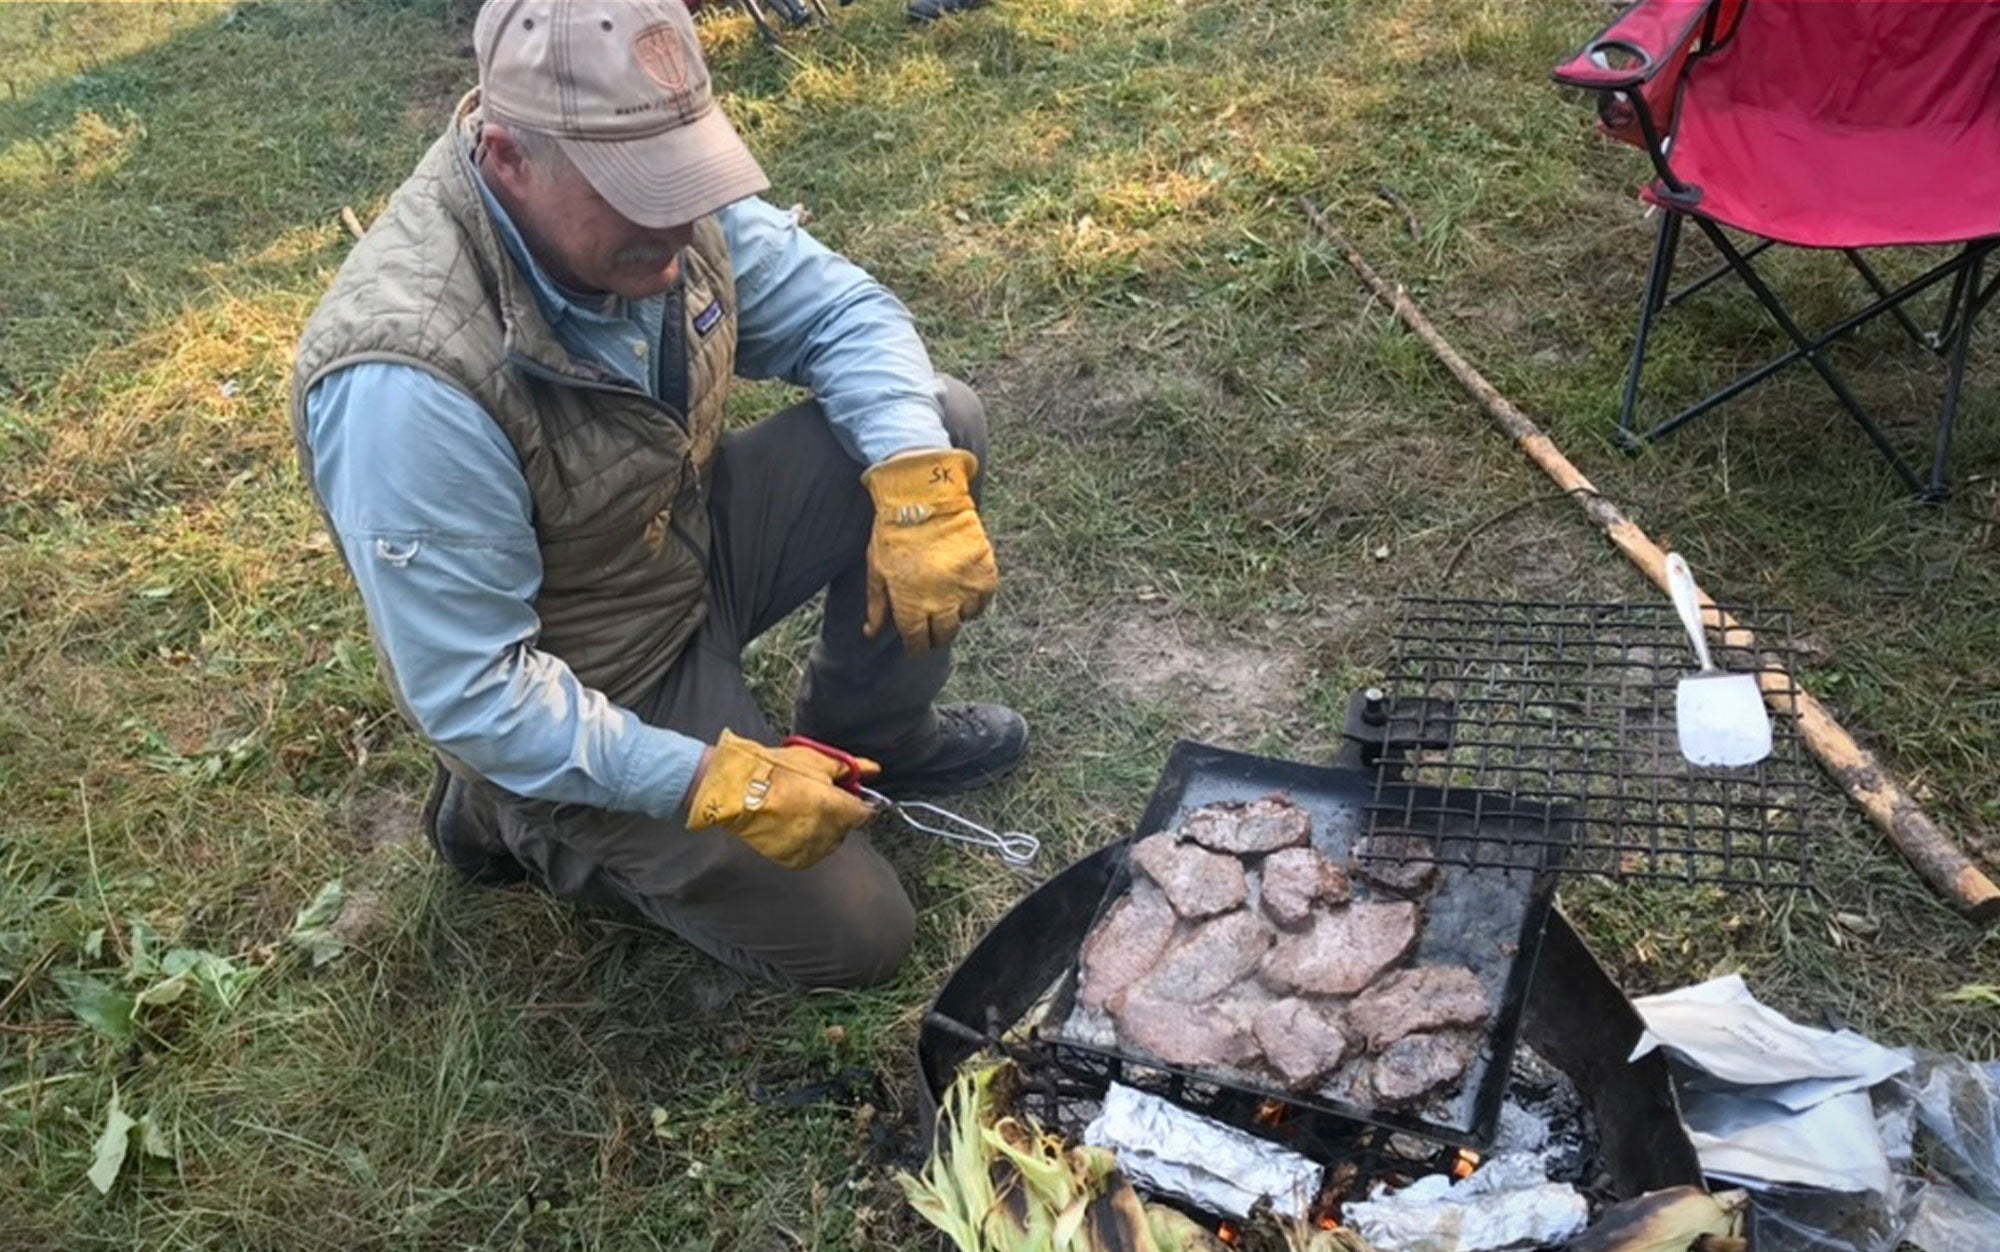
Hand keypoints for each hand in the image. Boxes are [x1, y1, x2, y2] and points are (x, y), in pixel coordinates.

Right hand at [686, 731, 879, 868]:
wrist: (736, 791)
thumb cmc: (775, 770)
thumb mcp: (816, 760)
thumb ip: (849, 769)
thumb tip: (873, 770)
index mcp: (836, 809)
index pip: (866, 814)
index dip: (861, 803)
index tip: (851, 795)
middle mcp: (826, 834)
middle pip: (847, 827)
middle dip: (840, 814)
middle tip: (819, 796)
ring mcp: (809, 849)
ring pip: (829, 841)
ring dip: (824, 828)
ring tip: (802, 809)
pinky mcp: (792, 859)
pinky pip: (810, 851)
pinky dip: (807, 841)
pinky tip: (792, 823)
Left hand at [862, 449, 998, 655]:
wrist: (925, 497)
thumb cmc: (894, 532)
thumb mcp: (878, 569)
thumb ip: (878, 604)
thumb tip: (871, 632)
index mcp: (911, 604)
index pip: (918, 642)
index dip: (917, 648)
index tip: (916, 646)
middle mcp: (941, 602)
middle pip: (944, 635)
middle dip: (937, 634)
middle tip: (932, 626)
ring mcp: (965, 588)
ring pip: (965, 618)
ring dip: (956, 614)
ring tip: (947, 600)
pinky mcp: (985, 572)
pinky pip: (984, 600)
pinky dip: (975, 600)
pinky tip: (964, 590)